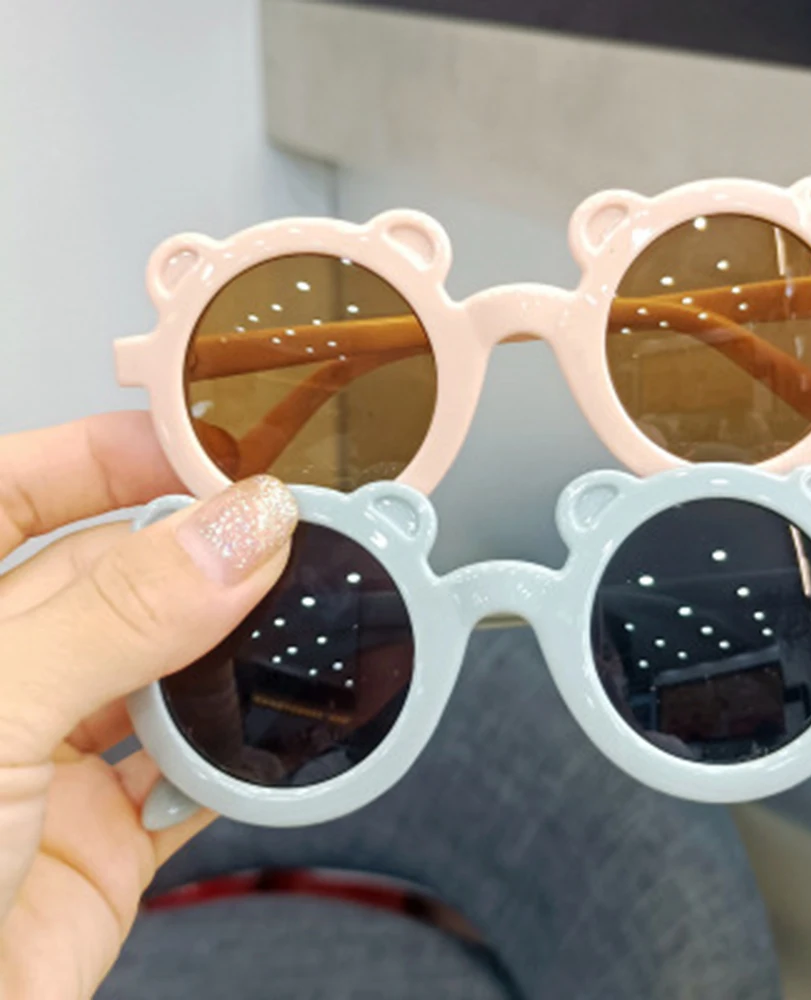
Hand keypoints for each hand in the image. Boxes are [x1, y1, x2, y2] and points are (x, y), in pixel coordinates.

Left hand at [0, 412, 297, 998]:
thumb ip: (119, 614)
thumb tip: (237, 533)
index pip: (19, 490)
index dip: (111, 451)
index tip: (210, 442)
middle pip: (114, 576)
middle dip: (200, 550)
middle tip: (287, 531)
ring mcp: (49, 759)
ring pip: (165, 669)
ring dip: (230, 649)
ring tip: (295, 614)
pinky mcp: (103, 837)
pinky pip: (193, 772)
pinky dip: (241, 753)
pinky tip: (272, 725)